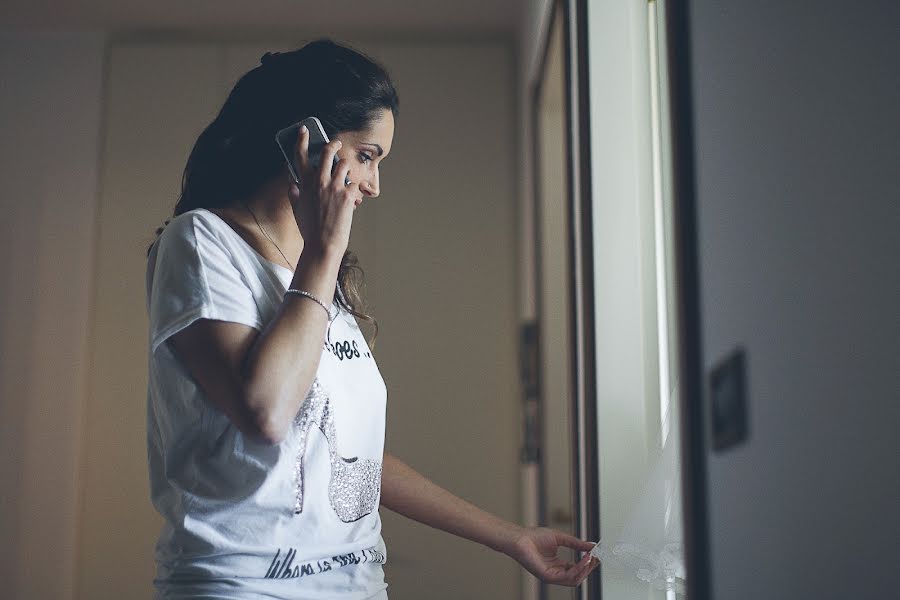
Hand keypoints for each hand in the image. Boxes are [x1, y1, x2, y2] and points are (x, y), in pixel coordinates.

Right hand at [288, 125, 358, 257]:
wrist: (323, 245)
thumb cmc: (310, 230)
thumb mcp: (297, 210)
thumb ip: (294, 194)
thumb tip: (292, 183)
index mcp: (304, 184)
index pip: (300, 156)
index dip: (301, 140)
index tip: (304, 130)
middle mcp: (319, 182)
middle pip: (328, 152)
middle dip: (333, 144)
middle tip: (335, 144)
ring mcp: (335, 187)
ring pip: (344, 164)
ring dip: (345, 168)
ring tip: (345, 175)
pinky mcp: (348, 195)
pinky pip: (354, 183)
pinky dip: (353, 189)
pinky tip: (351, 199)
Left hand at [506, 526, 598, 586]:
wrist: (520, 537)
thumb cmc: (534, 536)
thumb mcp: (561, 538)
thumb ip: (576, 544)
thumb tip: (591, 546)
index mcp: (558, 564)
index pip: (577, 568)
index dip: (588, 563)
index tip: (596, 554)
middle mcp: (556, 572)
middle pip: (578, 576)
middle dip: (589, 568)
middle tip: (596, 557)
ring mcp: (551, 576)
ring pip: (574, 579)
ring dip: (585, 569)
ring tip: (590, 557)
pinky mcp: (547, 576)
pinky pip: (566, 577)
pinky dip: (577, 569)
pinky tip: (583, 560)